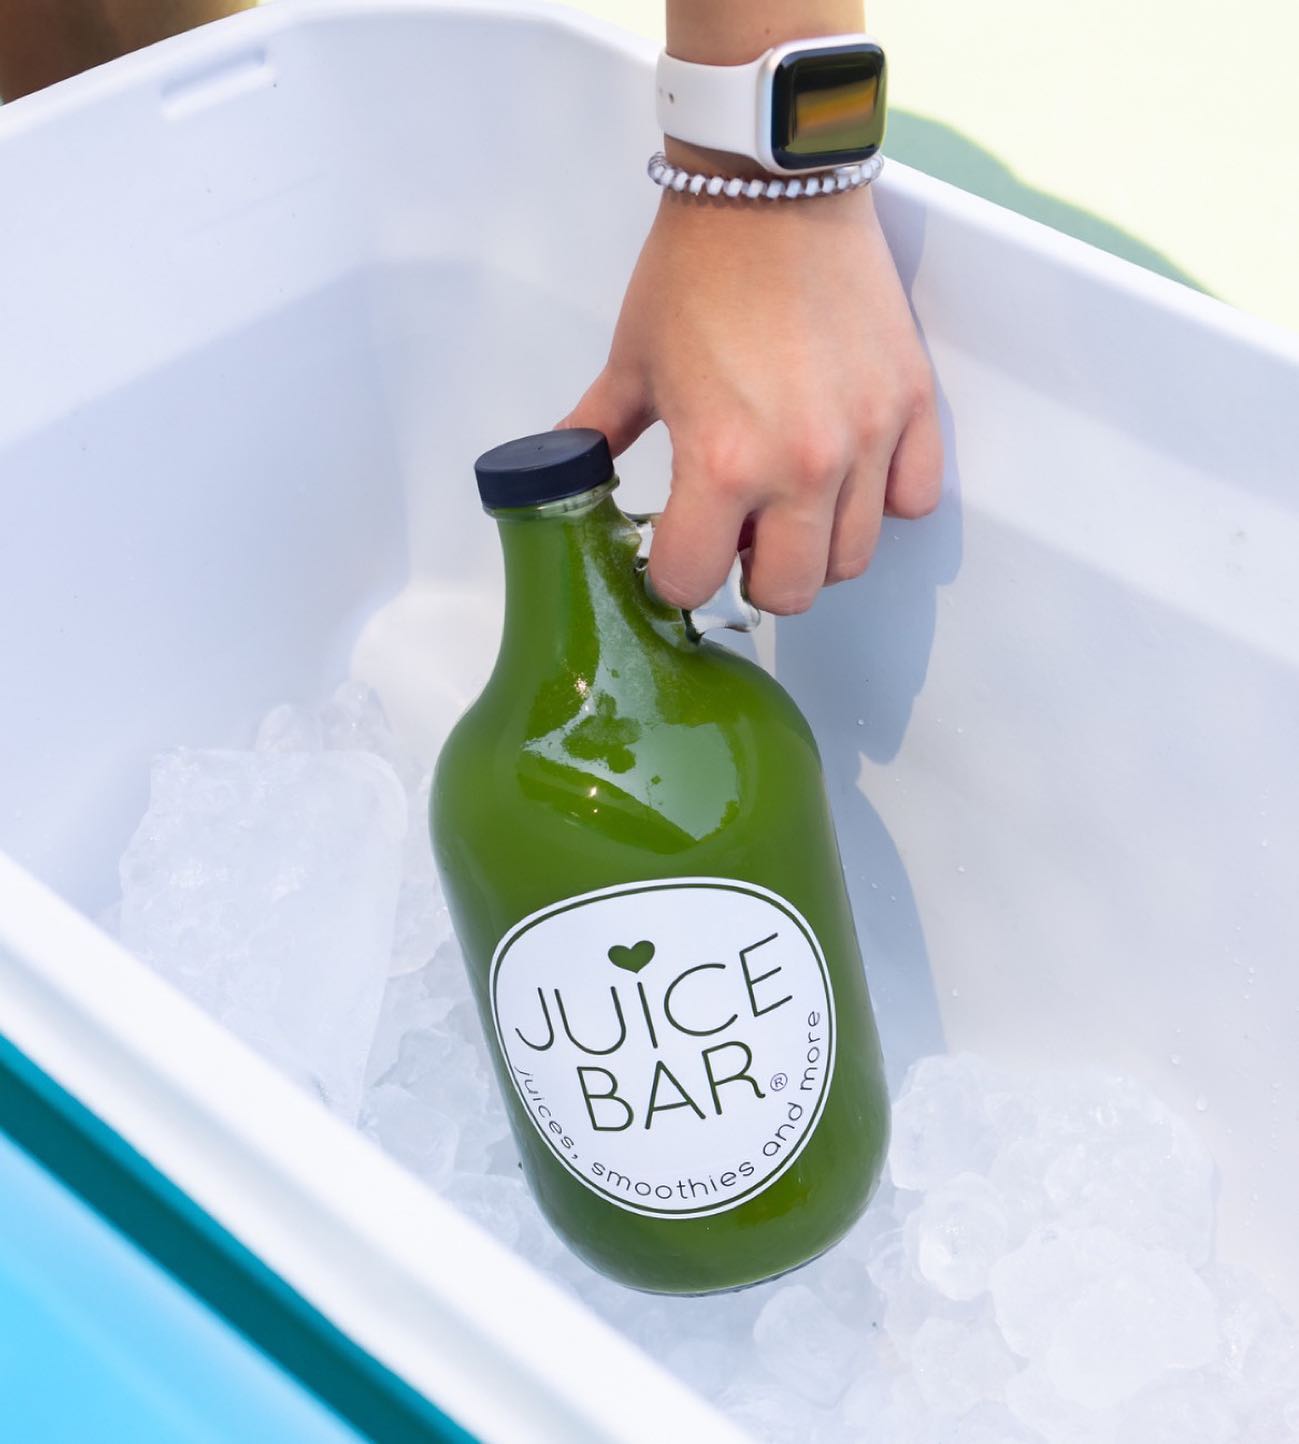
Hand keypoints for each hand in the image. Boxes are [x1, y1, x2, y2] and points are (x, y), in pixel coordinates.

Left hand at [560, 179, 941, 614]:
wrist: (772, 188)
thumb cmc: (696, 270)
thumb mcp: (631, 362)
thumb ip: (597, 434)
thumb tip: (567, 476)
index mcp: (721, 462)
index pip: (697, 582)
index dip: (676, 576)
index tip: (675, 552)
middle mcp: (801, 466)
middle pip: (788, 593)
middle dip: (752, 578)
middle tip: (739, 538)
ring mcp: (866, 439)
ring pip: (852, 558)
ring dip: (814, 547)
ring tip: (791, 506)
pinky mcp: (911, 405)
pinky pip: (914, 499)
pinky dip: (883, 500)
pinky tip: (849, 472)